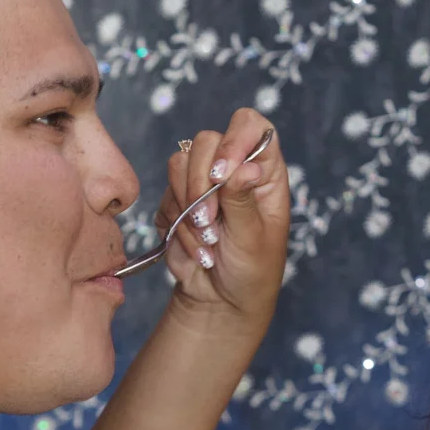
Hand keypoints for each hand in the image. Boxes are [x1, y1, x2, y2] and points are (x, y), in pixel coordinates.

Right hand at [158, 108, 289, 326]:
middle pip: (206, 141)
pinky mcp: (178, 200)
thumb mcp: (253, 239)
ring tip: (207, 240)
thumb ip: (243, 201)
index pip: (251, 127)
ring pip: (179, 164)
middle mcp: (234, 169)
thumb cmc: (252, 271)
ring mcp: (203, 182)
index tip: (221, 175)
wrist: (221, 302)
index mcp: (264, 172)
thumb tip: (244, 168)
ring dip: (187, 206)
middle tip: (209, 222)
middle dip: (201, 184)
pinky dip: (176, 223)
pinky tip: (196, 247)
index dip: (234, 140)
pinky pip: (165, 193)